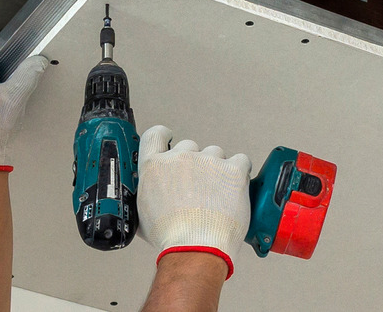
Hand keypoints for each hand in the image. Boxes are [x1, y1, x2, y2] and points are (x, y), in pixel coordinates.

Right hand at [137, 125, 251, 278]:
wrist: (196, 248)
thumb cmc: (171, 236)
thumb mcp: (142, 213)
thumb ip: (146, 193)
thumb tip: (147, 193)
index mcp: (154, 166)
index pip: (155, 134)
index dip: (164, 136)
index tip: (169, 139)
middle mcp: (180, 157)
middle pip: (190, 147)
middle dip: (195, 163)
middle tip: (199, 186)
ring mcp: (208, 161)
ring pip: (215, 154)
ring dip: (217, 168)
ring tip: (218, 194)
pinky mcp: (233, 169)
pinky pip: (240, 161)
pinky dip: (239, 173)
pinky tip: (235, 189)